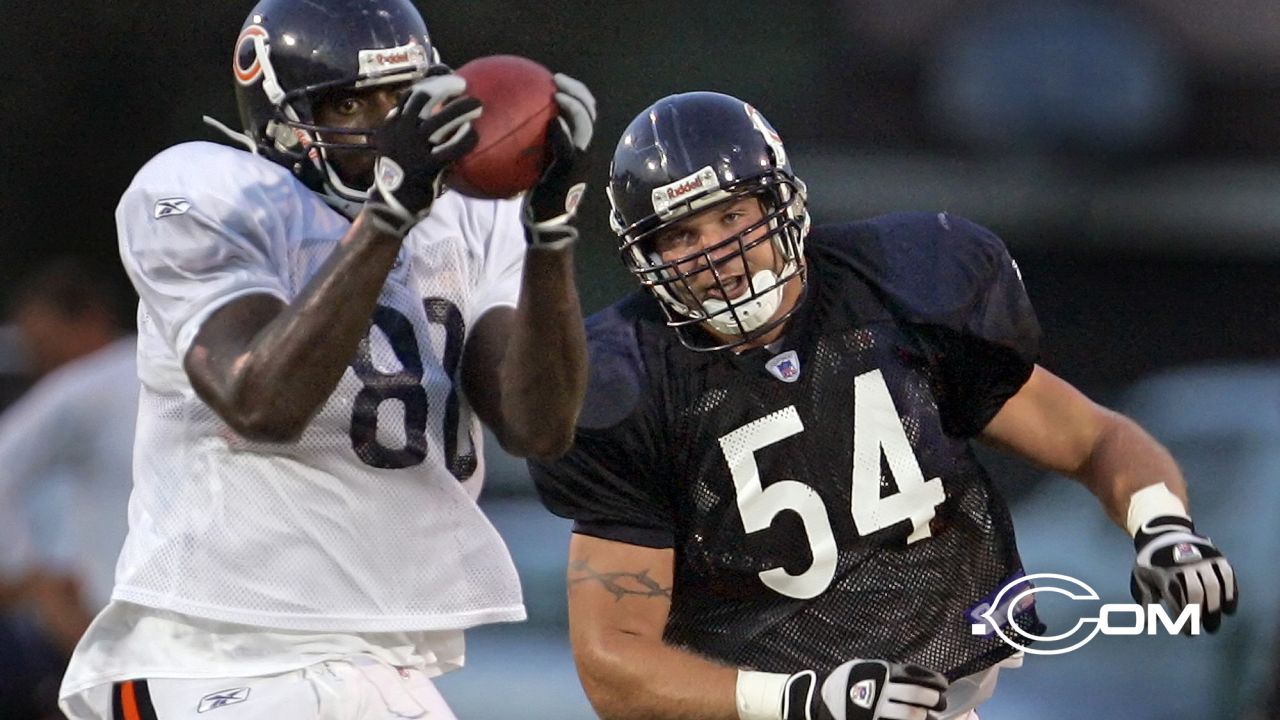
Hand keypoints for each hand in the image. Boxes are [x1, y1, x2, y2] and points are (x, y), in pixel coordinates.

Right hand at [367, 73, 481, 235]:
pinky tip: (475, 133)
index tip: (444, 75)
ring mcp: (413, 147)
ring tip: (478, 105)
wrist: (392, 204)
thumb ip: (409, 131)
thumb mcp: (396, 147)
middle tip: (463, 85)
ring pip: (441, 120)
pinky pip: (453, 147)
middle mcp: (400, 131)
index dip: (428, 82)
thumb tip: (432, 116)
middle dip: (445, 86)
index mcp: (392, 125)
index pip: (409, 95)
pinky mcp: (428, 165)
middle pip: (423, 97)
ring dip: (462, 109)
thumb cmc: (400, 174)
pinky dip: (466, 138)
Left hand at [523, 73, 596, 246]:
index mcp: (576, 144)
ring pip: (585, 126)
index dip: (575, 91)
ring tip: (558, 95)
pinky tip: (553, 122)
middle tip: (557, 80)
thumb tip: (501, 124)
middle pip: (589, 112)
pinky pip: (570, 147)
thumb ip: (529, 144)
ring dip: (574, 107)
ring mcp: (580, 160)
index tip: (555, 79)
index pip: (584, 111)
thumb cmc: (533, 194)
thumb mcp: (532, 164)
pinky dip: (563, 132)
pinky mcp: (572, 171)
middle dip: (577, 92)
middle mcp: (583, 149)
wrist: (544, 222)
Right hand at [784, 660, 947, 719]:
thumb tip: (918, 676)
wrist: (821, 698)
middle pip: (916, 695)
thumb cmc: (848, 681)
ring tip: (930, 717)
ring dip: (925, 717)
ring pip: (910, 715)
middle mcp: (881, 688)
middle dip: (935, 700)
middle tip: (941, 703)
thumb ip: (888, 670)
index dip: (935, 680)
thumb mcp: (866, 667)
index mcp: (881, 671)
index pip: (916, 674)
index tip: (943, 685)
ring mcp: (876, 708)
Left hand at [1131, 515, 1237, 631]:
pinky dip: (1231, 593)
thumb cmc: (1152, 562)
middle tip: (1202, 630)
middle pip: (1196, 593)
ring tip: (1213, 625)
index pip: (1176, 598)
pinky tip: (1229, 609)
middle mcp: (1184, 564)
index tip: (1187, 632)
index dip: (1183, 617)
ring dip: (1216, 608)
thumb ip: (1146, 601)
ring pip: (1213, 585)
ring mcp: (1202, 559)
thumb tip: (1149, 625)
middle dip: (1200, 614)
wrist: (1164, 533)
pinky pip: (1227, 576)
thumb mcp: (1141, 577)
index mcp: (1164, 571)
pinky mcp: (1216, 556)